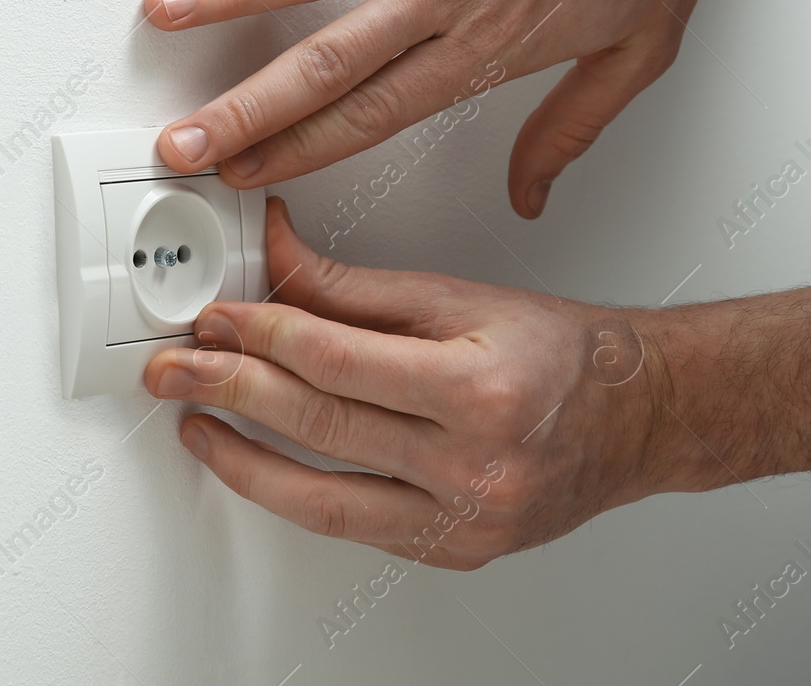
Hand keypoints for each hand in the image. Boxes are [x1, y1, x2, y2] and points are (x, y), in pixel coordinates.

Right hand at [144, 0, 810, 216]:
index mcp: (492, 42)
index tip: (252, 175)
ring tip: (165, 17)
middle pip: (323, 62)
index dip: (301, 151)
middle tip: (186, 140)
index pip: (374, 114)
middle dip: (243, 110)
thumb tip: (532, 194)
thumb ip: (571, 129)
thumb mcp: (640, 53)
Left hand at [144, 200, 810, 567]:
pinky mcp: (454, 551)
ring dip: (241, 459)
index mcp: (479, 387)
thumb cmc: (562, 351)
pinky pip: (354, 528)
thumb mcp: (460, 298)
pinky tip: (258, 466)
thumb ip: (357, 289)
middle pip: (318, 427)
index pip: (337, 360)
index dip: (261, 332)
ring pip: (321, 498)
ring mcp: (465, 521)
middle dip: (227, 390)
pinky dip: (299, 494)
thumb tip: (275, 260)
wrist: (639, 417)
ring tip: (192, 426)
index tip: (213, 314)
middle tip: (171, 367)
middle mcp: (474, 465)